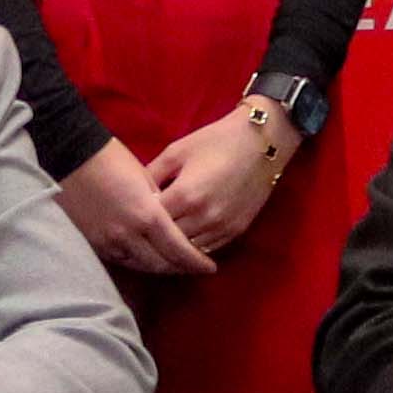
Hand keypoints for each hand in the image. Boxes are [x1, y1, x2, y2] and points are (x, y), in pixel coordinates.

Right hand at [56, 141, 214, 276]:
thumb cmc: (112, 158)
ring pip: (142, 266)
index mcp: (147, 215)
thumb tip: (171, 221)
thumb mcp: (146, 178)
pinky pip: (122, 260)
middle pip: (162, 264)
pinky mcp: (94, 243)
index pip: (179, 250)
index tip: (210, 267)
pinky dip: (138, 262)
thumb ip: (161, 204)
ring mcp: (109, 242)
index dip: (196, 262)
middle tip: (194, 267)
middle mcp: (129, 235)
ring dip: (160, 267)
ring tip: (173, 265)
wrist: (69, 156)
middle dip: (181, 268)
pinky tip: (147, 258)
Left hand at [146, 103, 290, 255]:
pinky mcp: (236, 231)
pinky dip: (194, 249)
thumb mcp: (177, 151)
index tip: (131, 216)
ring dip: (173, 248)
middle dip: (154, 237)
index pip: (151, 221)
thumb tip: (132, 193)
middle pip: (168, 241)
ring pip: (188, 252)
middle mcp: (203, 217)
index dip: (139, 219)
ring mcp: (222, 227)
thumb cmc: (216, 140)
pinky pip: (208, 250)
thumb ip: (151, 174)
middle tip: (141, 233)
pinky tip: (183, 243)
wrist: (261, 141)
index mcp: (185, 195)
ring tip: (159, 241)